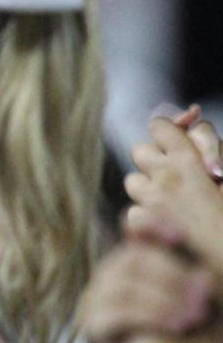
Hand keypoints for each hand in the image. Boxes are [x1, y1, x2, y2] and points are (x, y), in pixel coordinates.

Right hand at [79, 237, 213, 342]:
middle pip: (131, 260)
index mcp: (130, 266)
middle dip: (173, 274)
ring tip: (197, 315)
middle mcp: (105, 281)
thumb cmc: (187, 339)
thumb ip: (188, 264)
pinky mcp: (89, 330)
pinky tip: (178, 327)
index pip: (135, 235)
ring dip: (165, 298)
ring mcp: (92, 305)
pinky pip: (116, 313)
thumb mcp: (192, 296)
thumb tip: (176, 229)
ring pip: (124, 286)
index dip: (154, 228)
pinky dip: (151, 317)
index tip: (180, 237)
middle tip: (208, 292)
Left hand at [127, 108, 222, 273]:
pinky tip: (168, 224)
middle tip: (181, 173)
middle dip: (157, 157)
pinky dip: (147, 215)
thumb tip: (189, 114)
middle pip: (140, 151)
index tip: (181, 139)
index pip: (160, 126)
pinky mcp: (143, 228)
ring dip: (149, 186)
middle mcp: (163, 179)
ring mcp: (150, 204)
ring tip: (175, 201)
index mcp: (190, 162)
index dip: (170, 130)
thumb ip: (209, 146)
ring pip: (133, 181)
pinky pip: (133, 211)